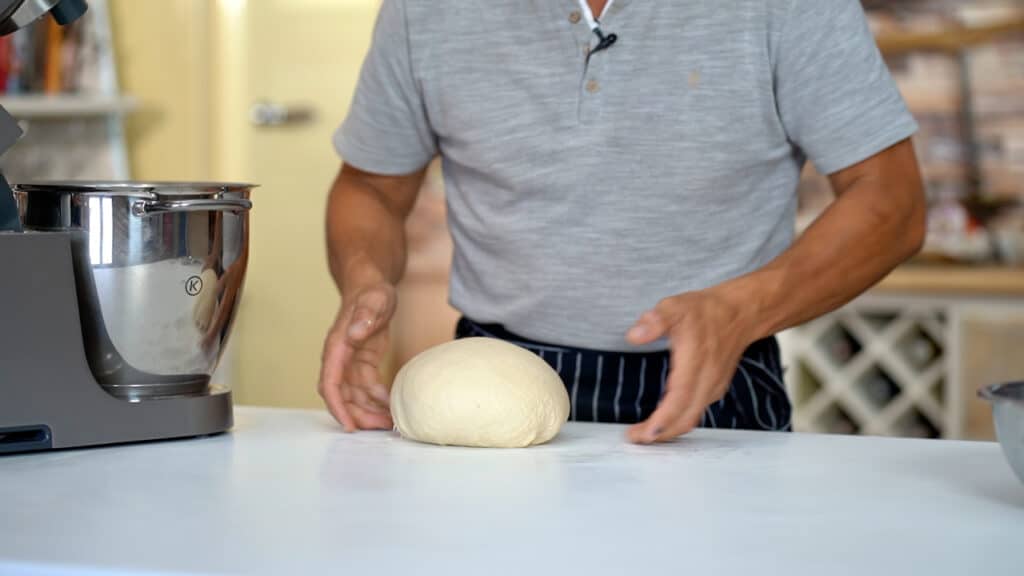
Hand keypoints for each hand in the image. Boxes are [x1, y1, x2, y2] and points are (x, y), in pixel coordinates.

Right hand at [318, 284, 396, 431]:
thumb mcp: (374, 300)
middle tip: (380, 427)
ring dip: (368, 410)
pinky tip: (391, 404)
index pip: (330, 382)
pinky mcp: (362, 362)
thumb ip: (365, 315)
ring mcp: (350, 362)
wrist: (371, 285)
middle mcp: (340, 357)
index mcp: (338, 346)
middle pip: (342, 395)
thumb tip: (354, 334)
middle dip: (358, 415)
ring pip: (354, 395)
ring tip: (390, 422)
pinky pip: (366, 387)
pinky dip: (377, 399)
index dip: (337, 406)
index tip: (349, 425)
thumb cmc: (371, 292)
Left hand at [624, 287, 753, 443]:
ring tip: (645, 433)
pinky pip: (696, 412)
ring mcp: (713, 386)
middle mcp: (707, 379)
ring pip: (691, 418)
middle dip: (660, 434)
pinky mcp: (715, 388)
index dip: (661, 421)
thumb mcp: (675, 307)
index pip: (678, 400)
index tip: (641, 433)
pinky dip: (679, 421)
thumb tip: (634, 336)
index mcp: (695, 362)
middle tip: (635, 438)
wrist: (740, 313)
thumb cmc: (706, 311)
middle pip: (685, 418)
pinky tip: (663, 421)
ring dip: (669, 430)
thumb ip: (654, 321)